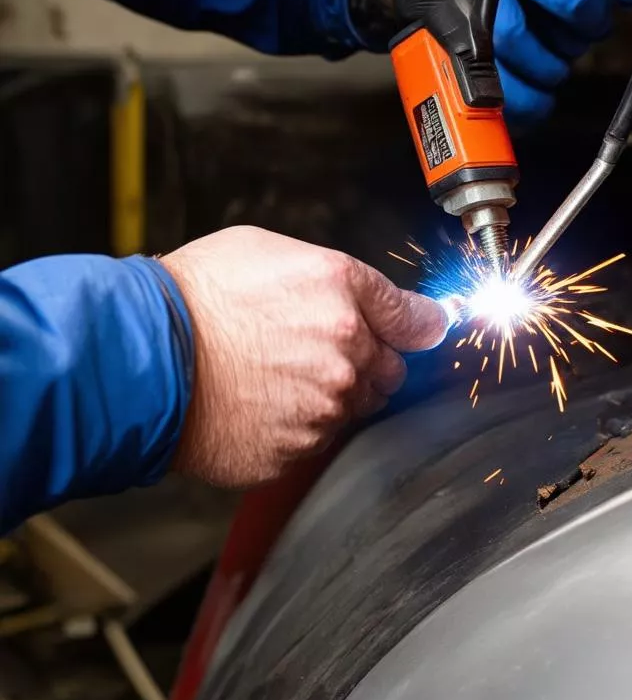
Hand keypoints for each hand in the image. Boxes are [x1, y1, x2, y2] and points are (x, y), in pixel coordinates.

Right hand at [160, 226, 447, 488]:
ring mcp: (324, 406)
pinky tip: (260, 404)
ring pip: (354, 409)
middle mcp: (345, 352)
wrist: (141, 357)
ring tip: (275, 377)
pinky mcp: (297, 449)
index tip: (422, 330)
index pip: (417, 318)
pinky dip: (296, 428)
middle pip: (391, 371)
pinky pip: (315, 441)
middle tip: (313, 352)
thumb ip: (340, 278)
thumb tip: (386, 301)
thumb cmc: (195, 296)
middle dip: (366, 363)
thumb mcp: (269, 250)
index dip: (420, 325)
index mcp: (343, 293)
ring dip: (331, 397)